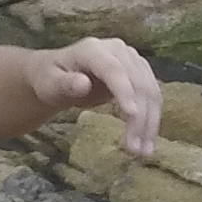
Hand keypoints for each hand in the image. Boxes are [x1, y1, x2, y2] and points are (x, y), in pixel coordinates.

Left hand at [30, 37, 164, 156]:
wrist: (59, 76)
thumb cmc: (50, 79)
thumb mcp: (49, 83)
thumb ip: (65, 84)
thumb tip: (83, 84)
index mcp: (94, 49)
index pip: (114, 70)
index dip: (125, 91)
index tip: (132, 115)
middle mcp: (118, 50)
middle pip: (137, 82)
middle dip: (140, 117)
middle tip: (135, 149)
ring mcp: (132, 60)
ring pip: (150, 91)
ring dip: (150, 122)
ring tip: (143, 152)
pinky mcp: (140, 73)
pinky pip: (152, 97)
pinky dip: (152, 120)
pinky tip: (147, 141)